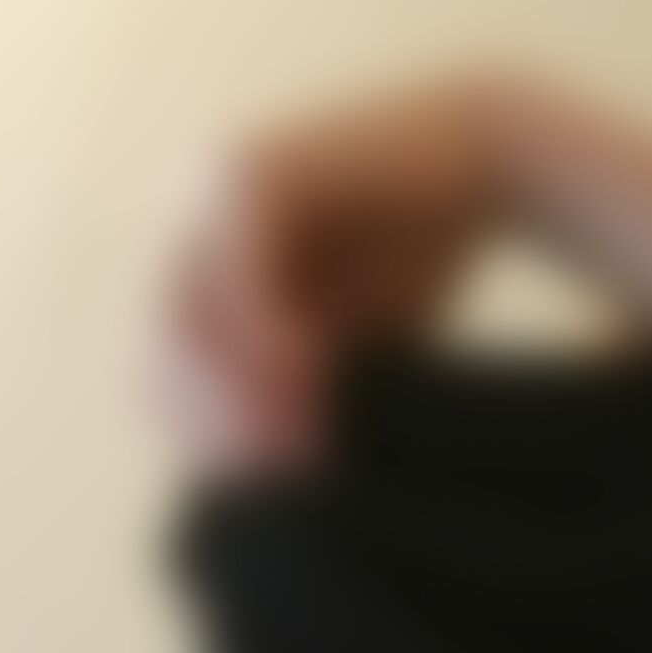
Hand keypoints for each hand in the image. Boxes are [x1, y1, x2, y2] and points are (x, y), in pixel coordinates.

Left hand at [141, 67, 515, 488]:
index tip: (264, 486)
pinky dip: (267, 325)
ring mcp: (216, 189)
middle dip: (218, 415)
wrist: (485, 166)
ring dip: (240, 380)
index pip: (167, 365)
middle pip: (166, 339)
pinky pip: (241, 262)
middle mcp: (195, 222)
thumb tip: (250, 476)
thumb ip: (288, 390)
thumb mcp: (340, 347)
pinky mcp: (258, 169)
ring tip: (298, 435)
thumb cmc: (414, 257)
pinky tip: (313, 368)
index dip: (205, 432)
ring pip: (190, 304)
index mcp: (203, 264)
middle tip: (278, 472)